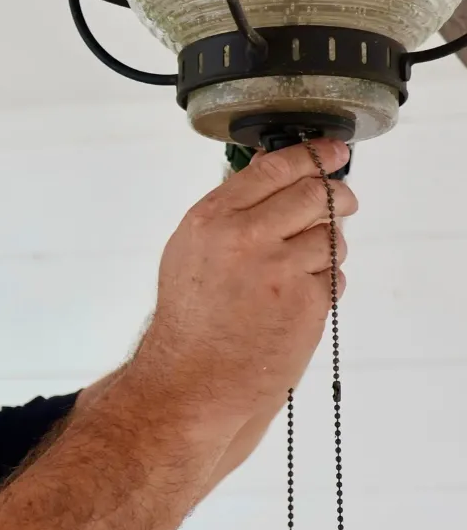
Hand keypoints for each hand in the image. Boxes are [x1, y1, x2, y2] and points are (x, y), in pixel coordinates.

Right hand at [135, 138, 357, 430]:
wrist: (191, 379)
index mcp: (211, 219)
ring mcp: (280, 269)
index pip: (276, 167)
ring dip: (325, 249)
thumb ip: (230, 212)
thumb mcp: (189, 251)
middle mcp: (246, 237)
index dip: (313, 154)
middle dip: (336, 195)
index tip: (333, 151)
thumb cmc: (189, 320)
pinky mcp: (307, 302)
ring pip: (332, 235)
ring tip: (296, 275)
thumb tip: (273, 175)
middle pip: (315, 192)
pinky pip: (335, 276)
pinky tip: (293, 305)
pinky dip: (323, 286)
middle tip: (341, 202)